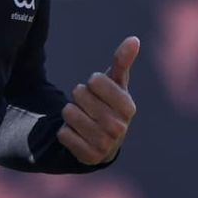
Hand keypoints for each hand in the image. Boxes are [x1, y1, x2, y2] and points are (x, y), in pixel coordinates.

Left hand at [58, 36, 138, 165]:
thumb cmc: (109, 104)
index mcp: (128, 107)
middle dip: (78, 97)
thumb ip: (122, 61)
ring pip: (68, 113)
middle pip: (79, 94)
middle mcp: (119, 127)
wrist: (102, 141)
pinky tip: (77, 134)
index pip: (95, 80)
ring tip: (81, 119)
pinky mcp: (88, 157)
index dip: (92, 82)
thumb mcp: (116, 83)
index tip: (98, 91)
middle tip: (88, 106)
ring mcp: (104, 144)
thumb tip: (134, 39)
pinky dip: (65, 132)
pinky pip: (63, 134)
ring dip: (69, 113)